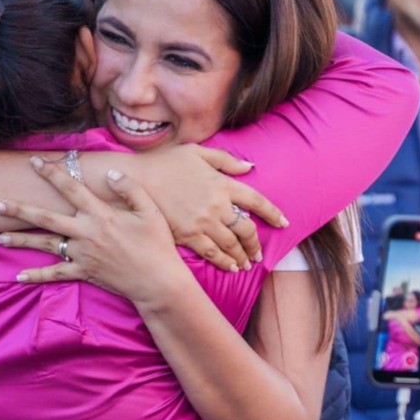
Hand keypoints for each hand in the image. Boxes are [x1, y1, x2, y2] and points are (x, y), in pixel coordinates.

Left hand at [0, 156, 194, 306]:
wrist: (158, 282)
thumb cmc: (157, 244)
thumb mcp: (150, 211)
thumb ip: (129, 189)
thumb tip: (109, 174)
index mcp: (101, 215)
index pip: (70, 189)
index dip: (51, 173)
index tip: (35, 162)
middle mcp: (86, 233)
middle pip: (45, 218)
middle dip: (18, 209)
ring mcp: (82, 255)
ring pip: (45, 245)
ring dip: (20, 242)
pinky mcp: (84, 273)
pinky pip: (56, 274)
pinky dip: (37, 276)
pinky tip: (19, 277)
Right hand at [134, 145, 287, 270]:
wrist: (136, 180)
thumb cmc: (165, 162)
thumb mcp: (197, 153)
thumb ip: (226, 160)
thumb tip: (250, 167)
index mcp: (222, 183)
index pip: (257, 201)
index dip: (273, 214)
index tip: (283, 223)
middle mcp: (217, 205)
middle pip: (247, 229)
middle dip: (256, 244)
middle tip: (259, 254)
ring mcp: (203, 222)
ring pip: (232, 245)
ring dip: (243, 256)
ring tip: (246, 264)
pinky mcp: (188, 235)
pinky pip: (212, 253)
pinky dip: (224, 262)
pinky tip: (230, 267)